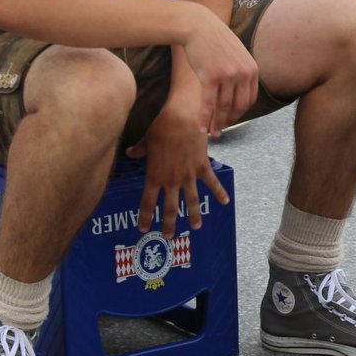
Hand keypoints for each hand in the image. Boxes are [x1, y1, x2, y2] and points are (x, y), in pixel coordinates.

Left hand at [126, 92, 229, 235]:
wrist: (181, 118)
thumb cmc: (161, 127)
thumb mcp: (146, 140)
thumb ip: (139, 150)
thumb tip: (130, 153)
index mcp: (154, 176)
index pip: (148, 203)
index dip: (145, 217)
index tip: (143, 229)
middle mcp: (171, 180)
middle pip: (170, 208)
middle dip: (169, 224)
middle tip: (168, 237)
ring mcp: (188, 175)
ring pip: (191, 201)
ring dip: (194, 215)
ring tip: (196, 227)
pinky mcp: (202, 167)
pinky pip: (212, 183)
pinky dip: (219, 192)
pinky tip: (226, 202)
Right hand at [177, 3, 257, 133]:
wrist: (197, 26)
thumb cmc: (214, 40)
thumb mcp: (236, 54)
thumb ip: (241, 72)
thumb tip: (238, 93)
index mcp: (252, 69)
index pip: (249, 100)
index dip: (240, 113)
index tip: (231, 119)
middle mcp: (243, 73)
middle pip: (238, 107)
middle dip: (229, 121)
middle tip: (221, 130)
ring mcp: (228, 76)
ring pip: (223, 108)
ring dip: (217, 124)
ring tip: (212, 133)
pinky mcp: (211, 78)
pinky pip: (209, 104)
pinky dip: (205, 119)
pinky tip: (201, 128)